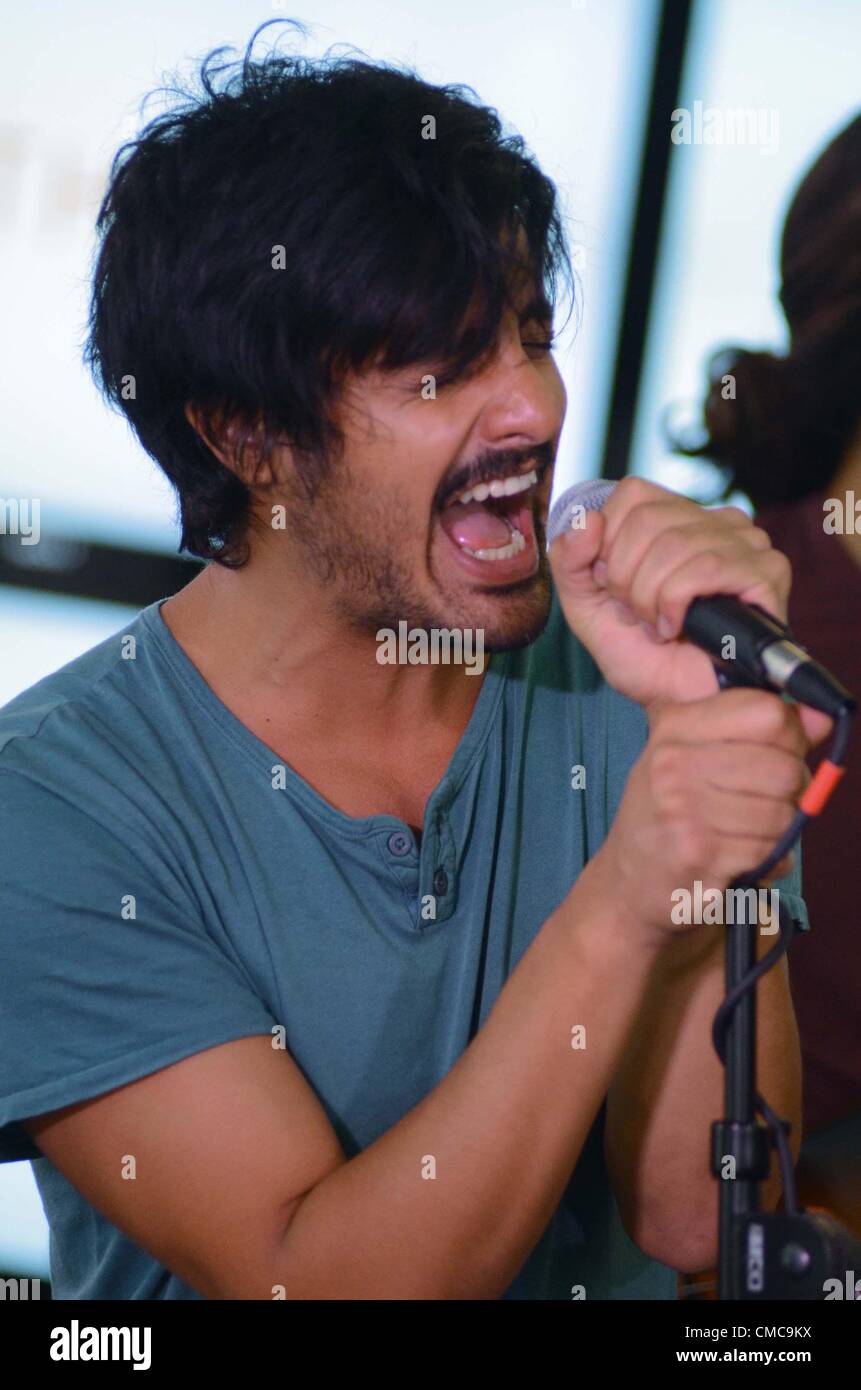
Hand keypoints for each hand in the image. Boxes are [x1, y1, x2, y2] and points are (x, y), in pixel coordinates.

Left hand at [548, 476, 792, 708]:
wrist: (676, 705)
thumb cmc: (641, 656)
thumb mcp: (586, 606)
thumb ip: (571, 561)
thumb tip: (587, 520)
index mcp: (677, 518)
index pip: (633, 493)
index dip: (610, 543)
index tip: (614, 587)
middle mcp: (716, 521)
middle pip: (648, 519)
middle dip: (626, 579)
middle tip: (637, 614)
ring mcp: (747, 543)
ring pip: (674, 544)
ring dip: (649, 597)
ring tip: (658, 625)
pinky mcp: (767, 572)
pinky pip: (705, 567)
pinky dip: (676, 603)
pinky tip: (677, 628)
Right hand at [593, 687, 832, 946]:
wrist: (629, 884)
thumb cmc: (670, 815)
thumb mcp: (696, 756)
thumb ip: (757, 731)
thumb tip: (821, 717)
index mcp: (676, 728)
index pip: (768, 712)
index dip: (790, 735)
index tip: (778, 752)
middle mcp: (674, 763)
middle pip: (785, 767)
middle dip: (791, 791)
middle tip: (766, 803)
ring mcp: (684, 810)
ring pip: (784, 814)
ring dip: (779, 832)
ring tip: (749, 834)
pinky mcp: (700, 855)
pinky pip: (773, 852)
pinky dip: (771, 861)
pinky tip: (743, 859)